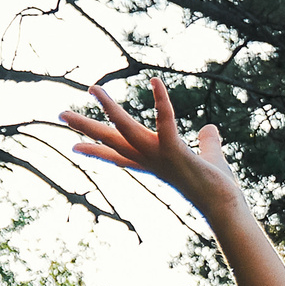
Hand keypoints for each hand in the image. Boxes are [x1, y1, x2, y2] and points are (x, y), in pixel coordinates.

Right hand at [61, 78, 241, 220]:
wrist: (223, 204)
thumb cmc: (215, 185)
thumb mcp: (208, 159)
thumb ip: (207, 143)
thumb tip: (210, 129)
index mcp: (152, 162)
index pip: (118, 155)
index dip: (96, 151)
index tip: (73, 146)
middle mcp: (150, 160)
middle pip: (111, 140)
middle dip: (85, 127)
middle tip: (60, 113)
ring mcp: (159, 156)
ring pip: (125, 129)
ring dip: (109, 108)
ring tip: (93, 88)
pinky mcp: (174, 151)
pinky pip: (165, 122)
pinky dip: (161, 102)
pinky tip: (156, 81)